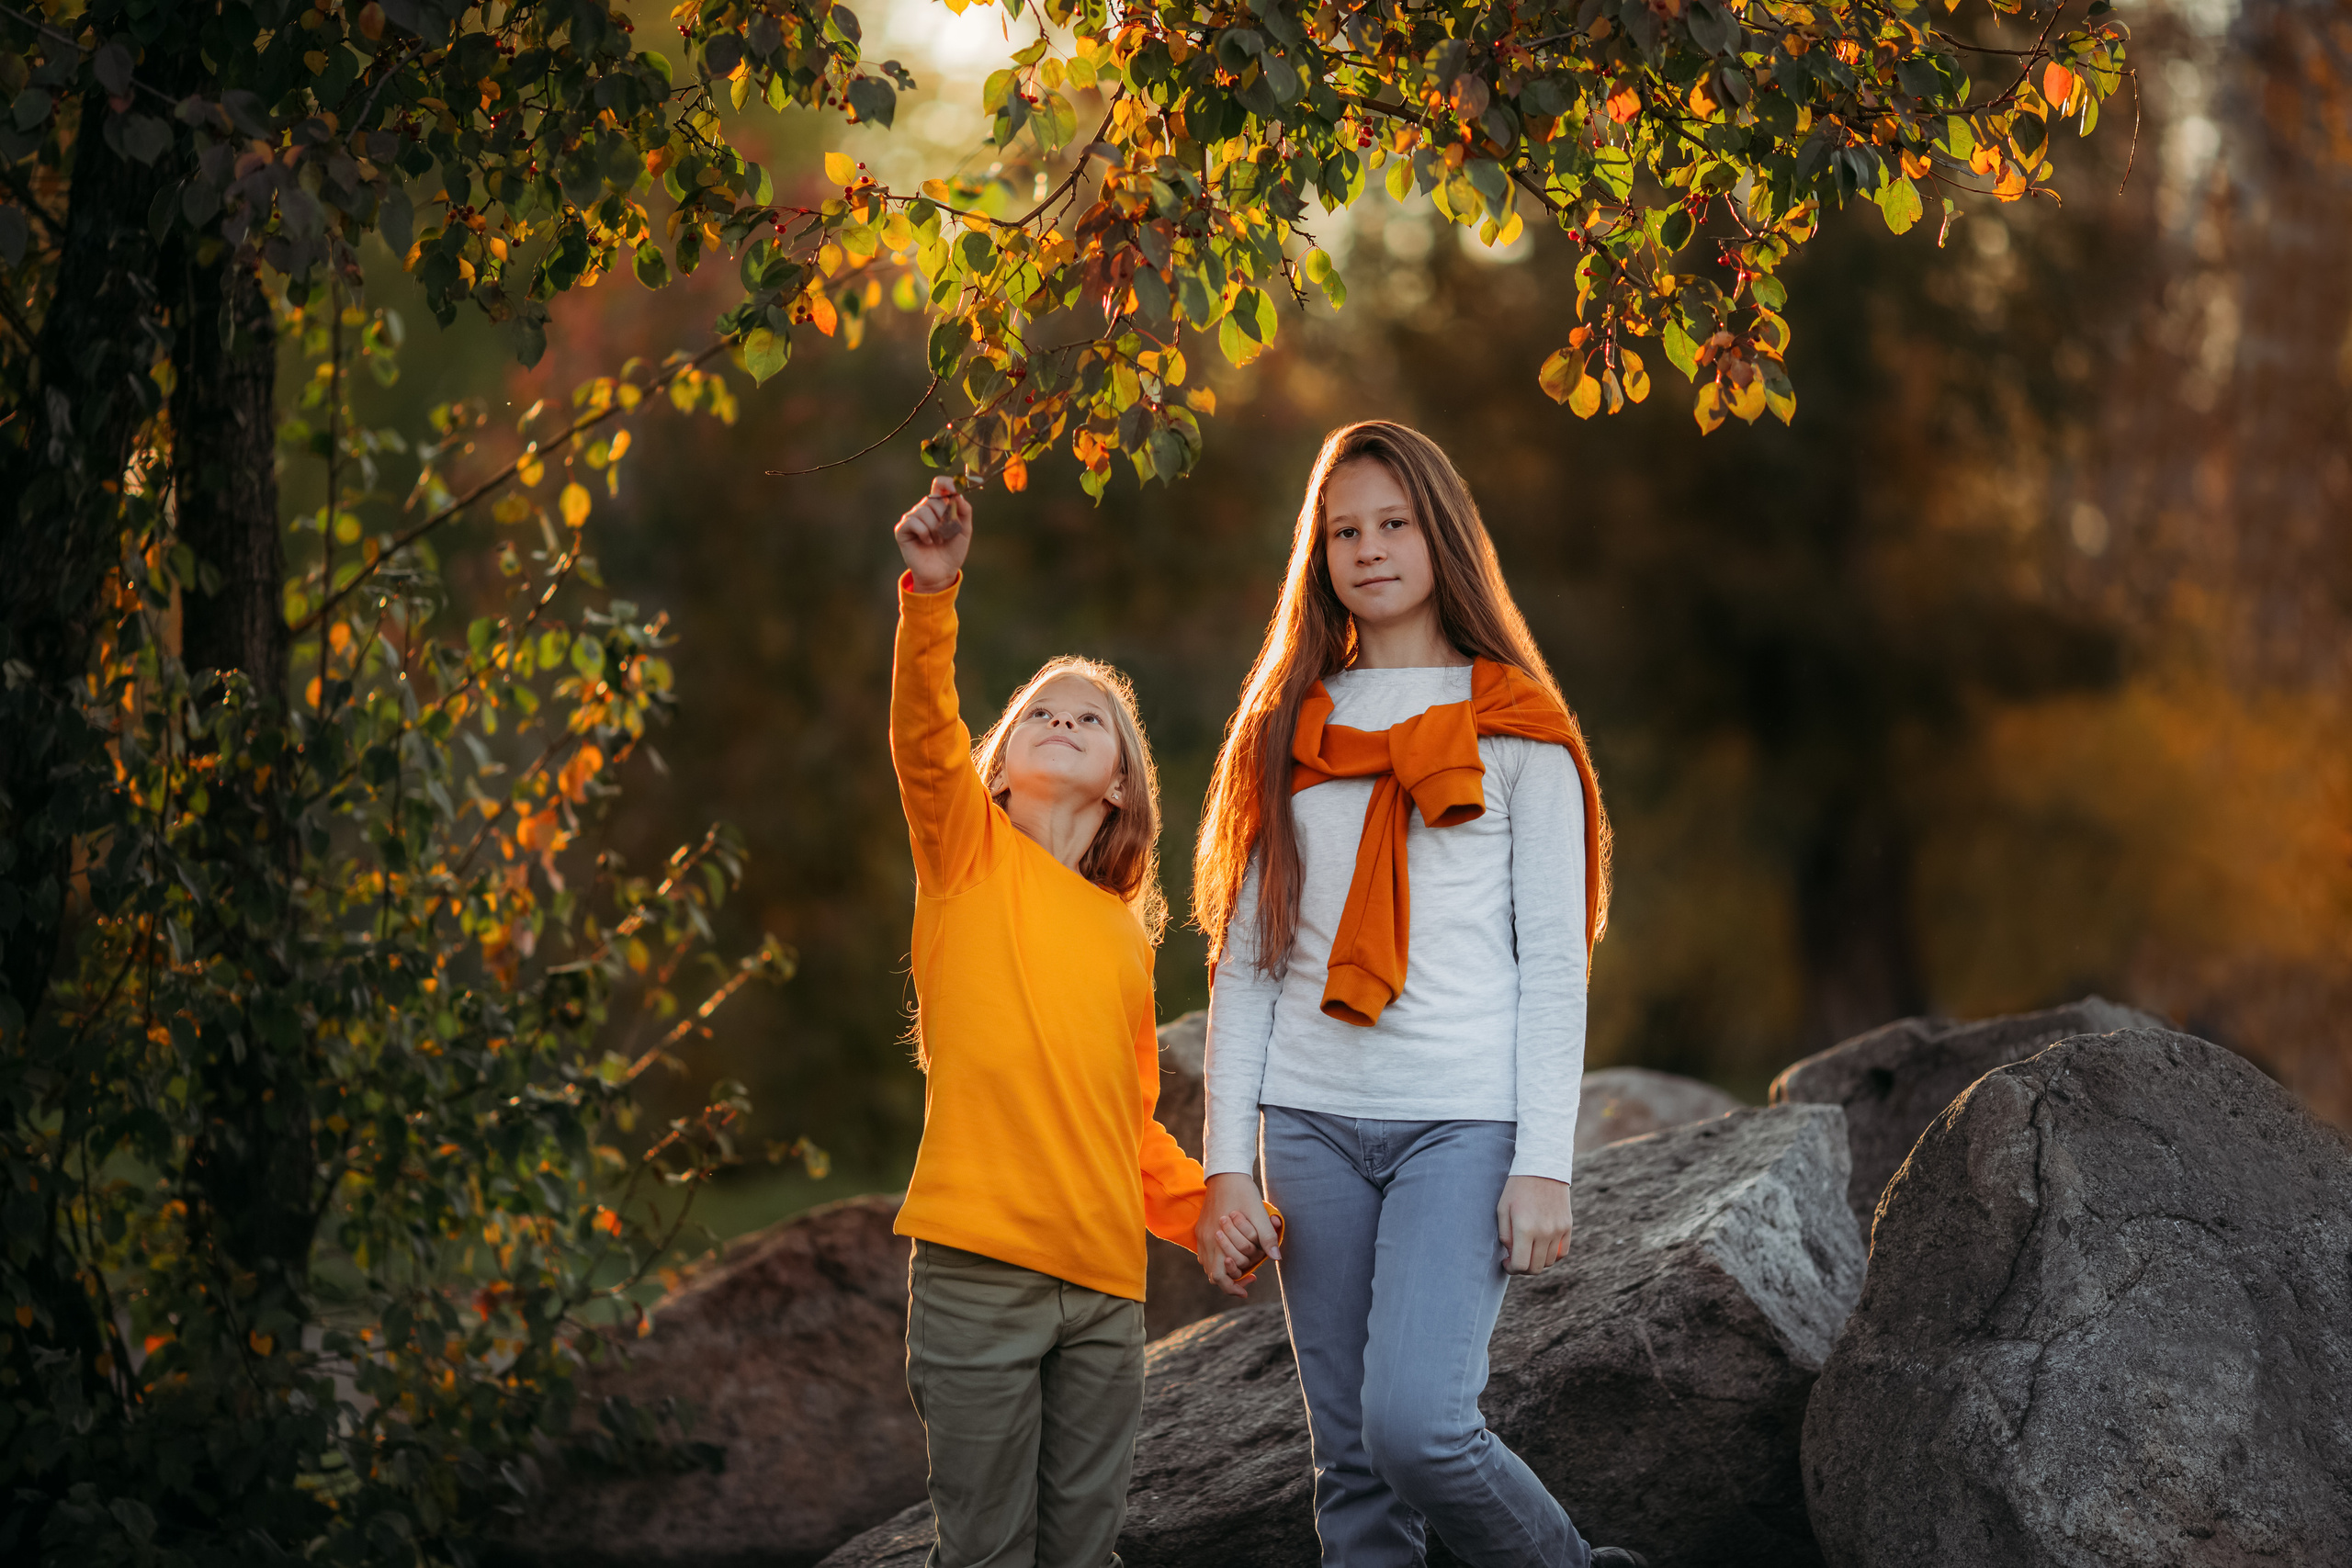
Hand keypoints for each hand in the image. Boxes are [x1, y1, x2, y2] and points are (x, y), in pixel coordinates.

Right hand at [894, 475, 971, 592]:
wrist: (943, 572)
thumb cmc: (952, 550)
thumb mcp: (964, 529)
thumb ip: (964, 510)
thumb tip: (958, 494)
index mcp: (938, 505)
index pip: (939, 484)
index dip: (947, 483)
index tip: (956, 491)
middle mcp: (923, 509)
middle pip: (934, 500)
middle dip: (944, 518)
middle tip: (946, 534)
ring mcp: (911, 518)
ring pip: (924, 511)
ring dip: (935, 529)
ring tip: (937, 541)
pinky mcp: (902, 529)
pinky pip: (914, 522)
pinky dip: (924, 533)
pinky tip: (927, 542)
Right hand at [1197, 1171, 1281, 1299]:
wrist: (1225, 1172)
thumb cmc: (1243, 1192)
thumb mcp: (1259, 1213)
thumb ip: (1266, 1237)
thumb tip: (1276, 1258)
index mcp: (1217, 1239)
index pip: (1219, 1277)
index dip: (1234, 1288)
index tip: (1251, 1283)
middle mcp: (1205, 1240)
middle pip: (1214, 1275)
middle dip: (1233, 1278)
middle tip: (1251, 1275)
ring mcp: (1201, 1235)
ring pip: (1208, 1265)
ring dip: (1225, 1268)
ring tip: (1243, 1265)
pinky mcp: (1201, 1229)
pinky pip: (1205, 1253)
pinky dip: (1218, 1258)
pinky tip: (1231, 1252)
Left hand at [1498, 1174, 1571, 1274]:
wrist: (1542, 1168)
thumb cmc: (1517, 1188)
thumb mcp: (1502, 1209)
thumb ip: (1505, 1236)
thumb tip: (1512, 1255)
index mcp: (1525, 1228)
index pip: (1521, 1265)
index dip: (1511, 1269)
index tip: (1506, 1262)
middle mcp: (1544, 1232)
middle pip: (1536, 1268)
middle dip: (1523, 1268)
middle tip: (1515, 1259)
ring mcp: (1558, 1230)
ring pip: (1549, 1262)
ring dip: (1537, 1261)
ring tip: (1528, 1250)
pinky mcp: (1567, 1227)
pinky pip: (1562, 1253)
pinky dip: (1552, 1255)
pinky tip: (1541, 1247)